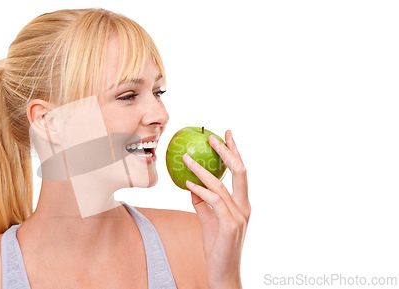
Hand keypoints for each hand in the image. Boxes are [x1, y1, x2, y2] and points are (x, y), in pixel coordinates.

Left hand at [183, 129, 249, 288]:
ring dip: (201, 169)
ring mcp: (239, 216)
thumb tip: (191, 184)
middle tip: (213, 136)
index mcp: (242, 204)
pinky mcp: (229, 226)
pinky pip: (214, 202)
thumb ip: (202, 202)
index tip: (227, 135)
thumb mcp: (208, 220)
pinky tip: (188, 183)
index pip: (240, 173)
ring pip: (221, 185)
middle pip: (239, 172)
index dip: (235, 152)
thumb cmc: (217, 247)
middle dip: (227, 151)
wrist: (223, 273)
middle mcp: (244, 207)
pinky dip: (201, 190)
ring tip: (186, 158)